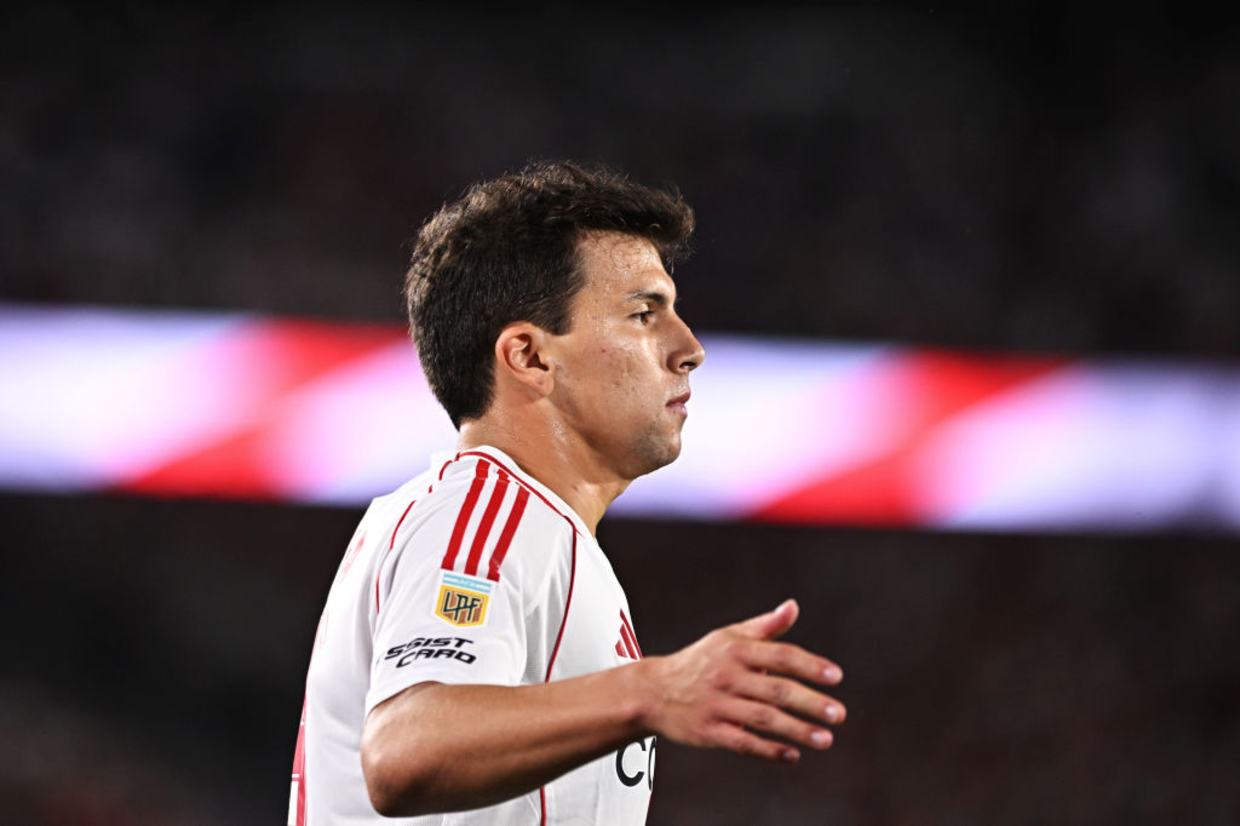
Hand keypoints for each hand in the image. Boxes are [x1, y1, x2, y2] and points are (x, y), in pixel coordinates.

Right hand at [635, 599, 844, 762]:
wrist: (654, 691)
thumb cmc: (701, 661)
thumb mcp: (728, 638)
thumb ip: (765, 627)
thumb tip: (793, 606)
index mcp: (736, 650)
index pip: (780, 655)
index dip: (810, 665)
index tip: (836, 677)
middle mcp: (727, 676)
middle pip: (776, 689)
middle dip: (810, 702)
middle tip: (839, 714)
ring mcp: (717, 705)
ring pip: (763, 718)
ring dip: (797, 730)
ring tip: (826, 739)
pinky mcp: (709, 732)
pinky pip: (743, 743)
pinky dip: (768, 750)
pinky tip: (792, 755)